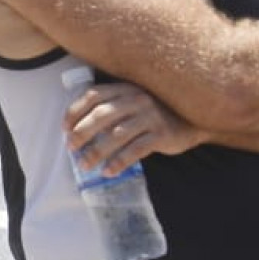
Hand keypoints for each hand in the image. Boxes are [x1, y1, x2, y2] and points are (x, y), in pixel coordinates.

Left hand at [64, 80, 204, 175]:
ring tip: (84, 165)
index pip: (93, 95)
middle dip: (81, 132)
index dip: (75, 111)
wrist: (194, 120)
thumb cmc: (153, 113)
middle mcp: (137, 98)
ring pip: (117, 135)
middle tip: (70, 147)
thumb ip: (110, 108)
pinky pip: (136, 149)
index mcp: (125, 88)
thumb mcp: (132, 103)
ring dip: (97, 151)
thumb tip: (75, 131)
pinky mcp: (162, 134)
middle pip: (101, 115)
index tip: (64, 128)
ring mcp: (150, 116)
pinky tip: (108, 171)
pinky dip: (119, 161)